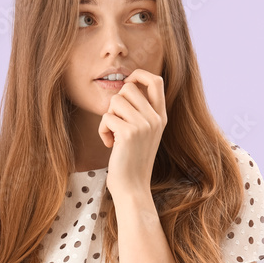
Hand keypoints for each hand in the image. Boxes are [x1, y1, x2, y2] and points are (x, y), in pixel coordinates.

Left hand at [97, 68, 166, 199]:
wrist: (132, 187)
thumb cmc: (132, 160)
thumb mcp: (144, 133)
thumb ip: (141, 111)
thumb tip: (126, 85)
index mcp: (161, 116)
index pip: (155, 80)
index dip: (139, 75)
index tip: (127, 83)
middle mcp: (155, 118)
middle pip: (128, 88)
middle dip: (116, 102)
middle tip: (117, 122)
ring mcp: (144, 125)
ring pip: (115, 101)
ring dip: (108, 117)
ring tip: (113, 135)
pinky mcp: (128, 133)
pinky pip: (106, 117)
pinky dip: (102, 130)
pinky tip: (109, 145)